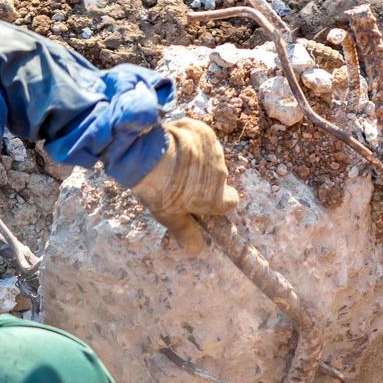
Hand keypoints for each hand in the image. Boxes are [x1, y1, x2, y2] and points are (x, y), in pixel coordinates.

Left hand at [131, 117, 239, 252]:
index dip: (218, 201)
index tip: (205, 201)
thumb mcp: (170, 216)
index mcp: (216, 197)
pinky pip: (200, 138)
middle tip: (178, 181)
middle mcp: (221, 173)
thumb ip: (185, 232)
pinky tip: (172, 144)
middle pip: (217, 178)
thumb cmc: (161, 190)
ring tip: (172, 161)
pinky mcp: (204, 132)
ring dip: (197, 159)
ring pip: (209, 157)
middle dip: (203, 179)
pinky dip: (190, 141)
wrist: (151, 155)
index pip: (231, 202)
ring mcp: (214, 150)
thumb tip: (197, 250)